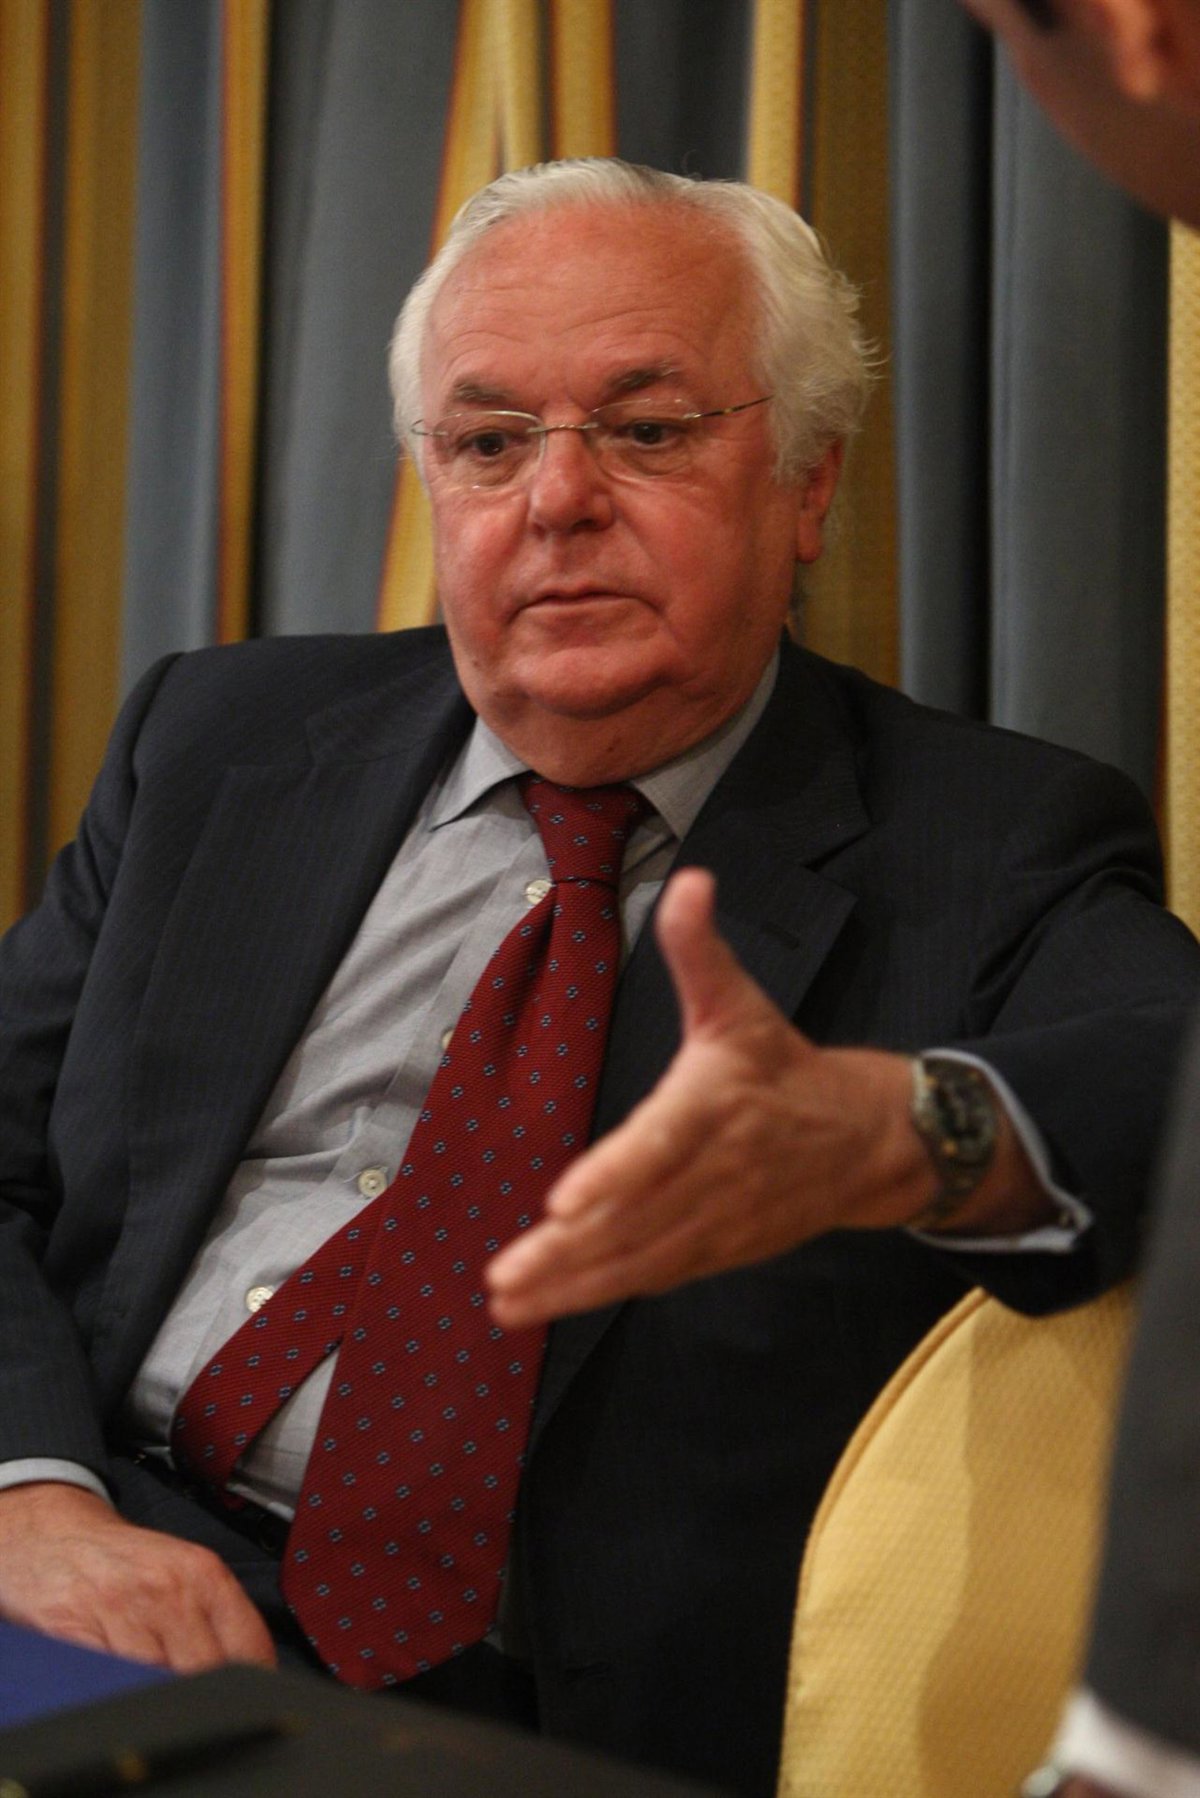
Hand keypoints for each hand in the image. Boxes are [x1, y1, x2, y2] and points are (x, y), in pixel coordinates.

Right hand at [0, 1482, 276, 1671]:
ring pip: (158, 1684)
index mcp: (203, 1574)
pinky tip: (120, 1683)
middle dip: (205, 1696)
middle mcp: (166, 1591)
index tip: (248, 1696)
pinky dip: (120, 1692)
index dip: (252, 1682)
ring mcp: (120, 1614)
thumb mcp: (182, 1572)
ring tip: (156, 1693)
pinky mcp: (77, 1636)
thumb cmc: (122, 1562)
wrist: (54, 1537)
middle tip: (198, 1701)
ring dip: (161, 1698)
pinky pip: (111, 1683)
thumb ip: (216, 1618)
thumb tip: (254, 1671)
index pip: (249, 1647)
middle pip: (206, 1672)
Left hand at [487, 867, 930, 1327]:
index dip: (614, 1175)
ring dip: (573, 1284)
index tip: (563, 1201)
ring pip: (639, 1258)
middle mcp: (715, 1171)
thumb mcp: (740, 1002)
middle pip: (636, 1217)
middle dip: (568, 1251)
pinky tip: (548, 1304)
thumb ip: (700, 949)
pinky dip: (602, 1292)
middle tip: (505, 1275)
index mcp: (716, 1105)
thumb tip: (688, 879)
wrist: (865, 1140)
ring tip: (507, 1302)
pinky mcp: (718, 1250)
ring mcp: (718, 1220)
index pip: (661, 1145)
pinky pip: (655, 1275)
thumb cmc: (783, 1067)